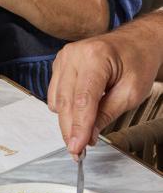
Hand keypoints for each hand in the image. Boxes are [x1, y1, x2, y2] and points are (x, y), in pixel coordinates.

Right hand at [48, 20, 161, 156]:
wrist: (135, 41)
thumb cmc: (137, 60)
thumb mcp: (131, 92)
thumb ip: (107, 114)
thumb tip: (87, 135)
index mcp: (96, 57)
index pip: (83, 100)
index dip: (78, 127)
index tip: (77, 148)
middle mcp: (74, 55)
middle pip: (66, 102)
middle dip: (70, 130)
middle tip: (77, 151)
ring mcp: (64, 57)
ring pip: (56, 100)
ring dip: (67, 121)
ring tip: (80, 136)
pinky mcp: (60, 63)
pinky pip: (54, 93)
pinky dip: (64, 109)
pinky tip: (78, 116)